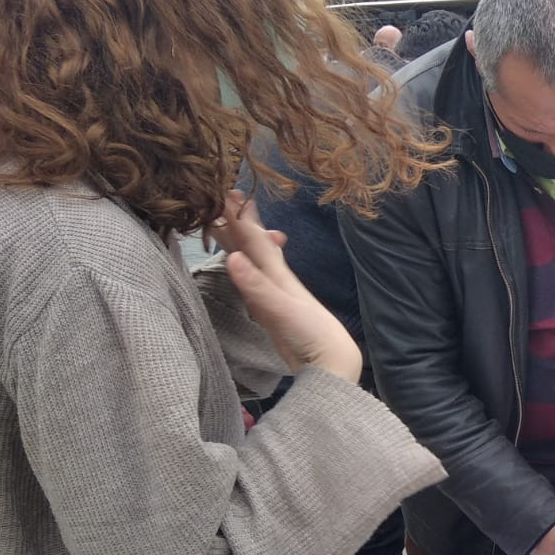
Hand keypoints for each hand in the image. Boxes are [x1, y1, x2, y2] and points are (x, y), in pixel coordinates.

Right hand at [210, 192, 360, 381]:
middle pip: (254, 245)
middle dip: (239, 222)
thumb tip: (232, 257)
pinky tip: (245, 265)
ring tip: (229, 225)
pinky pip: (254, 280)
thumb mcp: (280, 309)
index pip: (254, 239)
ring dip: (241, 241)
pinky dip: (246, 267)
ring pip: (254, 260)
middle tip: (224, 198)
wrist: (330, 363)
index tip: (225, 191)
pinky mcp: (272, 311)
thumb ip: (257, 286)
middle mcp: (277, 279)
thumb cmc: (310, 334)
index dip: (239, 217)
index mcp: (278, 275)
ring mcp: (276, 294)